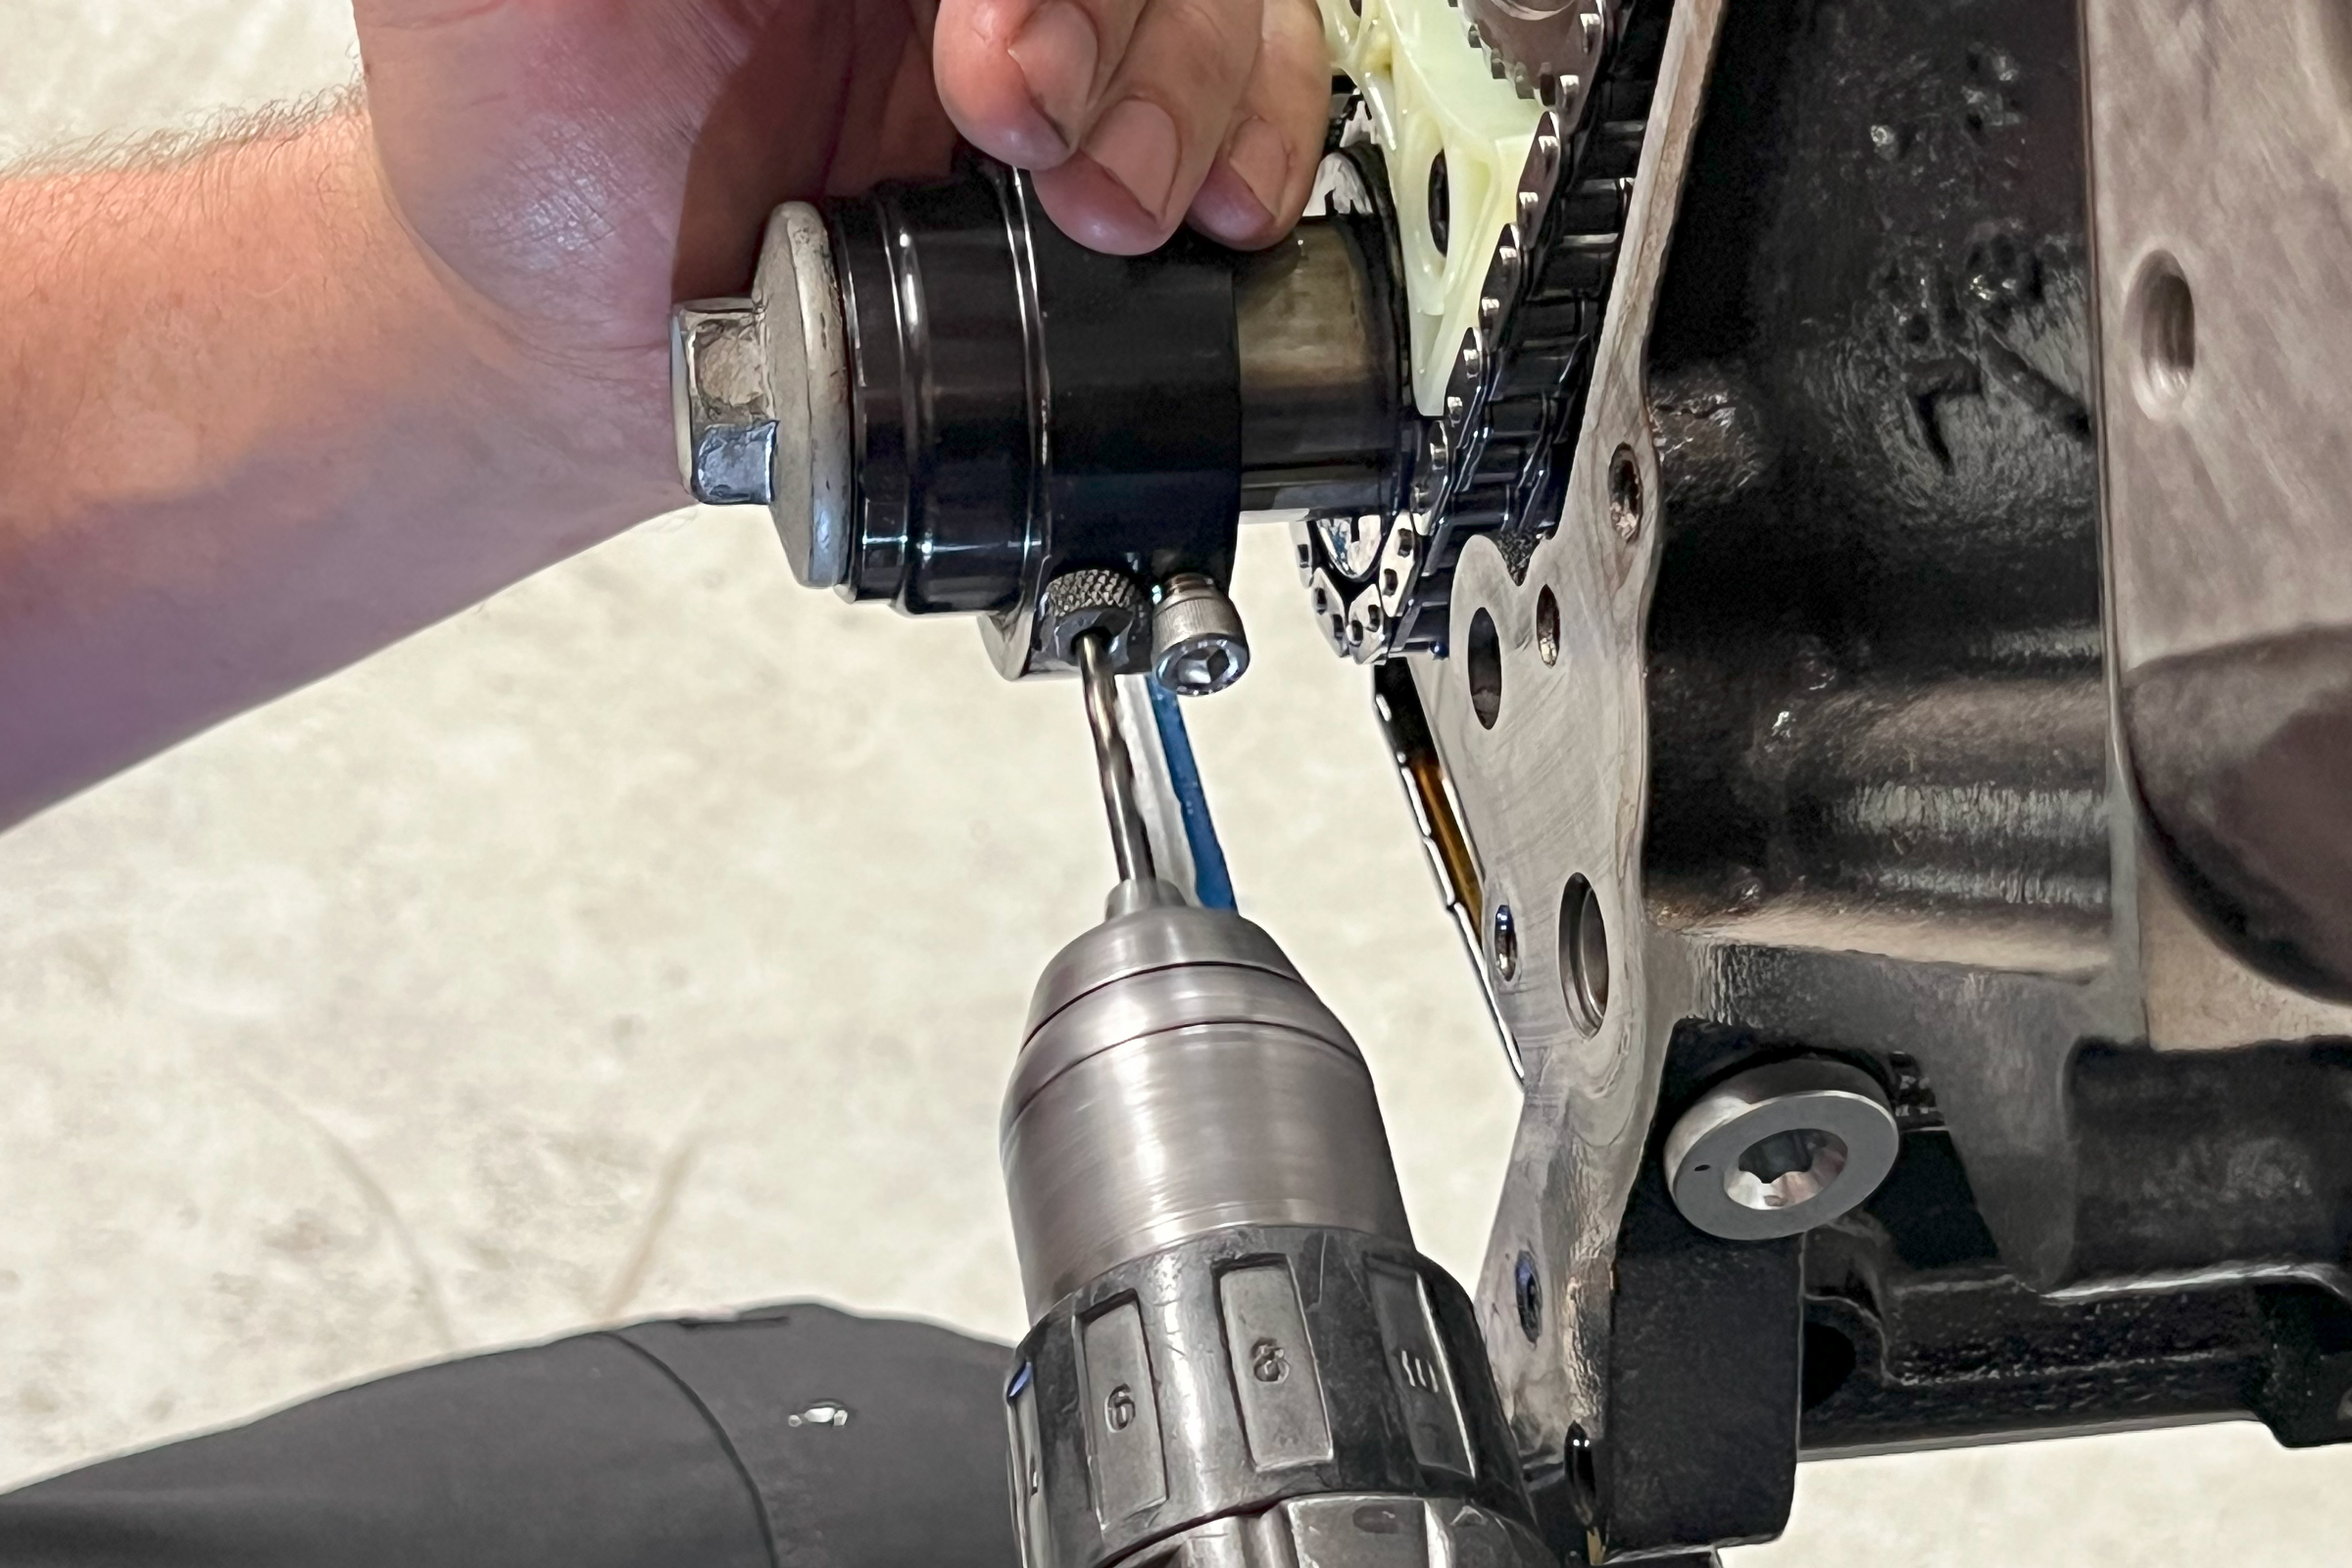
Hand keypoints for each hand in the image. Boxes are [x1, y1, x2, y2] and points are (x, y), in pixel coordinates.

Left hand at [354, 0, 1330, 491]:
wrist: (564, 345)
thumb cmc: (511, 151)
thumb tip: (855, 0)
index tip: (983, 52)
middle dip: (1111, 19)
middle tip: (1020, 131)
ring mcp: (1034, 20)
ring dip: (1190, 93)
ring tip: (1105, 210)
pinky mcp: (1088, 130)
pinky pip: (1252, 85)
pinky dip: (1262, 137)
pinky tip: (1216, 211)